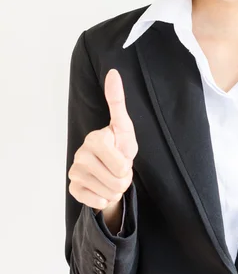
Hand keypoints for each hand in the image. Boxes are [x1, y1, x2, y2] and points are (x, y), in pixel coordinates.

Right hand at [68, 68, 137, 211]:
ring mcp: (75, 170)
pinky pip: (96, 201)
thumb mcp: (125, 127)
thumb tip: (113, 71)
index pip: (121, 163)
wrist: (112, 171)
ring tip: (112, 177)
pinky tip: (102, 188)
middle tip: (120, 169)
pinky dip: (105, 199)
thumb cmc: (120, 147)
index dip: (127, 165)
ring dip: (116, 189)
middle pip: (117, 180)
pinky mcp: (73, 187)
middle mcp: (80, 153)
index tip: (122, 156)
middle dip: (124, 179)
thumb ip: (118, 101)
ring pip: (108, 192)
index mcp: (95, 138)